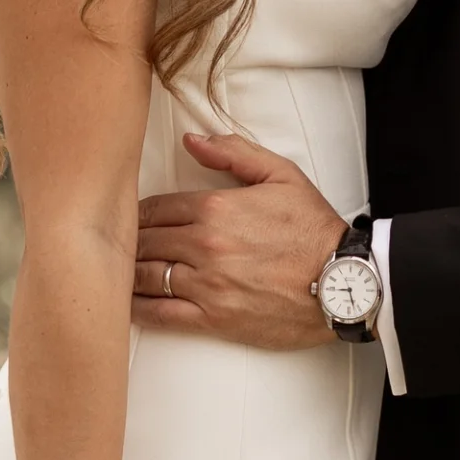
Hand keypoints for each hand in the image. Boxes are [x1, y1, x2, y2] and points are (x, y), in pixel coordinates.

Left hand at [132, 132, 348, 347]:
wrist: (344, 281)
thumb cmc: (314, 228)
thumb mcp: (281, 174)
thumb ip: (233, 151)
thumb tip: (191, 140)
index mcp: (216, 207)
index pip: (154, 208)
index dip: (136, 214)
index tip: (128, 219)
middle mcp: (204, 245)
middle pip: (143, 241)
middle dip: (126, 243)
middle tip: (115, 245)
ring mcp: (207, 284)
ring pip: (145, 276)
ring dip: (127, 273)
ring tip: (115, 272)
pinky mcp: (214, 319)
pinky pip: (161, 314)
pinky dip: (138, 310)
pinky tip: (126, 305)